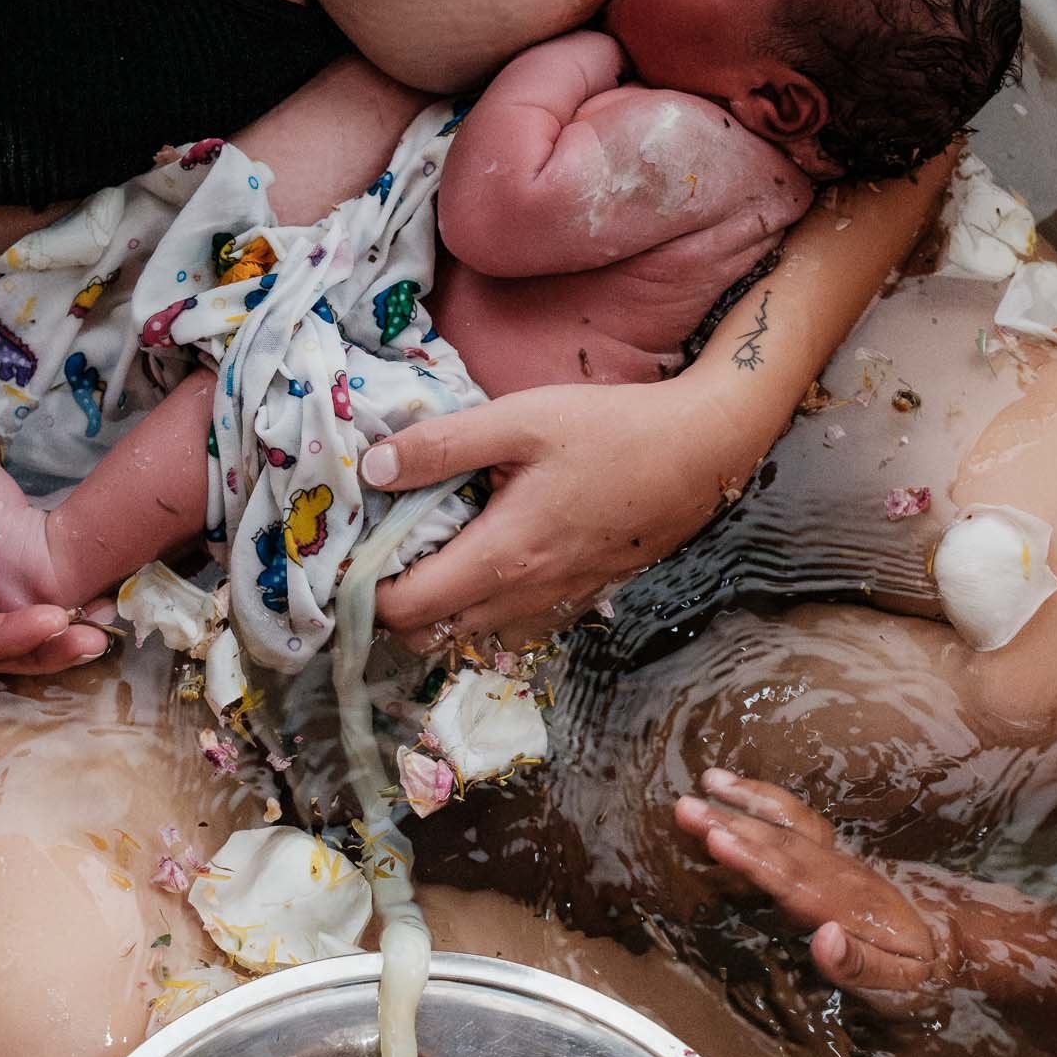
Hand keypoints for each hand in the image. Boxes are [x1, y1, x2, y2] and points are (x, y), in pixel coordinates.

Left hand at [364, 379, 743, 649]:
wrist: (700, 453)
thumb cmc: (612, 431)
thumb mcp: (521, 420)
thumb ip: (442, 446)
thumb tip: (374, 469)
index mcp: (500, 558)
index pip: (403, 611)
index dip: (365, 589)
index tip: (355, 549)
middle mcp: (522, 598)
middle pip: (429, 635)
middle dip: (394, 603)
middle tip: (385, 548)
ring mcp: (553, 604)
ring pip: (470, 633)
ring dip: (440, 607)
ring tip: (432, 551)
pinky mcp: (577, 597)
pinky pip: (511, 623)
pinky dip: (483, 604)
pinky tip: (487, 555)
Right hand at [675, 769, 965, 1017]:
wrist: (959, 943)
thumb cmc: (925, 972)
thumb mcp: (901, 984)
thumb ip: (860, 965)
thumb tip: (822, 938)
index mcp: (848, 905)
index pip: (791, 879)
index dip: (752, 859)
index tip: (715, 838)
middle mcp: (839, 874)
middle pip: (780, 844)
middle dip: (732, 823)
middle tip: (684, 806)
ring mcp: (838, 862)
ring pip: (789, 825)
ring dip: (748, 802)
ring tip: (708, 779)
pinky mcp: (835, 860)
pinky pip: (799, 823)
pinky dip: (769, 802)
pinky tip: (738, 792)